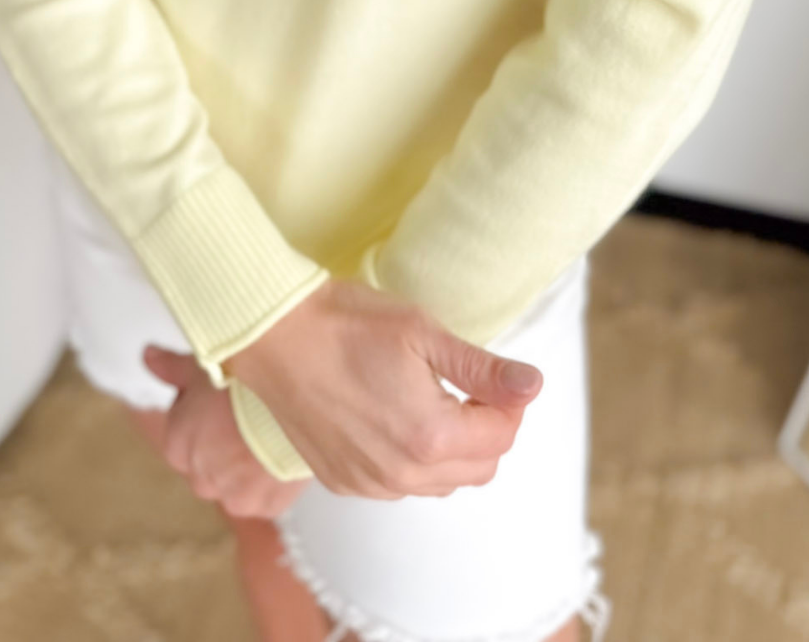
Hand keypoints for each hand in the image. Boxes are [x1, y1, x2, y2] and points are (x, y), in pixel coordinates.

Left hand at [141, 346, 310, 519]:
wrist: (293, 401)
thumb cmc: (243, 382)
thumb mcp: (202, 365)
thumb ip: (170, 367)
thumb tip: (146, 355)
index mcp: (176, 445)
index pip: (184, 432)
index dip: (205, 413)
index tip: (225, 399)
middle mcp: (199, 479)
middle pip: (209, 461)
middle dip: (224, 443)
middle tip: (249, 414)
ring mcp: (234, 497)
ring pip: (237, 482)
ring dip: (247, 466)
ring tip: (269, 432)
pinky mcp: (267, 506)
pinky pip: (266, 495)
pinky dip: (274, 479)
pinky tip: (282, 450)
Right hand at [224, 277, 542, 499]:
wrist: (274, 336)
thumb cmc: (349, 323)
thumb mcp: (423, 332)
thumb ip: (483, 368)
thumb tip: (534, 385)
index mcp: (429, 436)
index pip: (502, 437)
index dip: (509, 403)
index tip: (494, 376)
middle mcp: (402, 475)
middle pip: (479, 470)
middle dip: (487, 430)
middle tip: (468, 385)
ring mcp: (369, 484)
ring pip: (441, 484)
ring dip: (453, 451)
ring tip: (431, 399)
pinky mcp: (342, 483)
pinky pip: (399, 486)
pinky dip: (412, 460)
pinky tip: (394, 417)